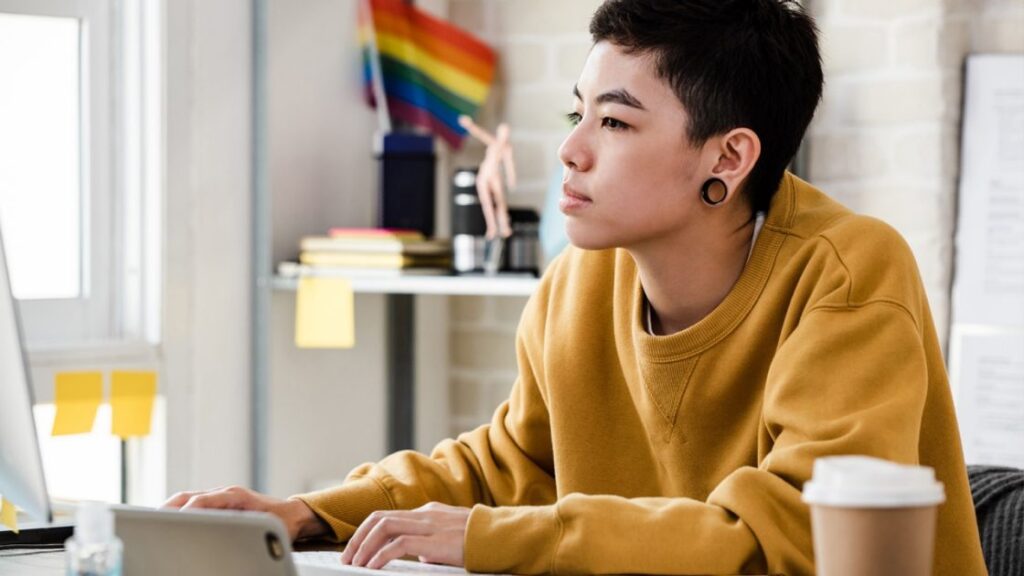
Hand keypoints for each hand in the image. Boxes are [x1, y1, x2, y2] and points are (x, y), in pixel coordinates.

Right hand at [161, 485, 328, 541]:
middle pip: (188, 497)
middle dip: (168, 509)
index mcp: (235, 496)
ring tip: (153, 524)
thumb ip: (244, 530)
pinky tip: (168, 524)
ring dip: (170, 509)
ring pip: (187, 499)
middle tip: (151, 523)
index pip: (202, 499)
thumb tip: (223, 535)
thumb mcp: (265, 527)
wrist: (293, 515)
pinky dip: (178, 512)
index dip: (186, 510)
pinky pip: (193, 504)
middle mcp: (225, 493)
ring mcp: (220, 497)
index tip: (172, 520)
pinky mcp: (218, 504)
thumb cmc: (282, 522)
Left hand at [339, 502, 469, 569]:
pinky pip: (397, 544)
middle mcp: (424, 514)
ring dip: (364, 546)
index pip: (388, 517)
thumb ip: (431, 545)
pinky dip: (380, 555)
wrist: (502, 537)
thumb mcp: (450, 541)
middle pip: (379, 518)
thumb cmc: (480, 541)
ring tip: (355, 564)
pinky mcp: (433, 539)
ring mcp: (428, 524)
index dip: (367, 532)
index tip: (356, 549)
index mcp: (427, 513)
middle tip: (347, 558)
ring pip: (383, 527)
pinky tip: (372, 567)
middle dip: (358, 538)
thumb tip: (418, 558)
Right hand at [458, 115, 513, 238]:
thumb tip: (505, 127)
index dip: (498, 212)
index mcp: (488, 180)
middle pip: (493, 207)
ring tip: (506, 234)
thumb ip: (502, 138)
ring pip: (494, 207)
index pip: (494, 199)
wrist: (490, 149)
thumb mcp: (500, 142)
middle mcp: (486, 187)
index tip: (499, 225)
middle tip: (501, 236)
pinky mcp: (492, 191)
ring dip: (499, 221)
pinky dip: (500, 214)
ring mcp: (488, 190)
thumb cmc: (498, 144)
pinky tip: (505, 223)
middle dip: (497, 221)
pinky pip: (496, 204)